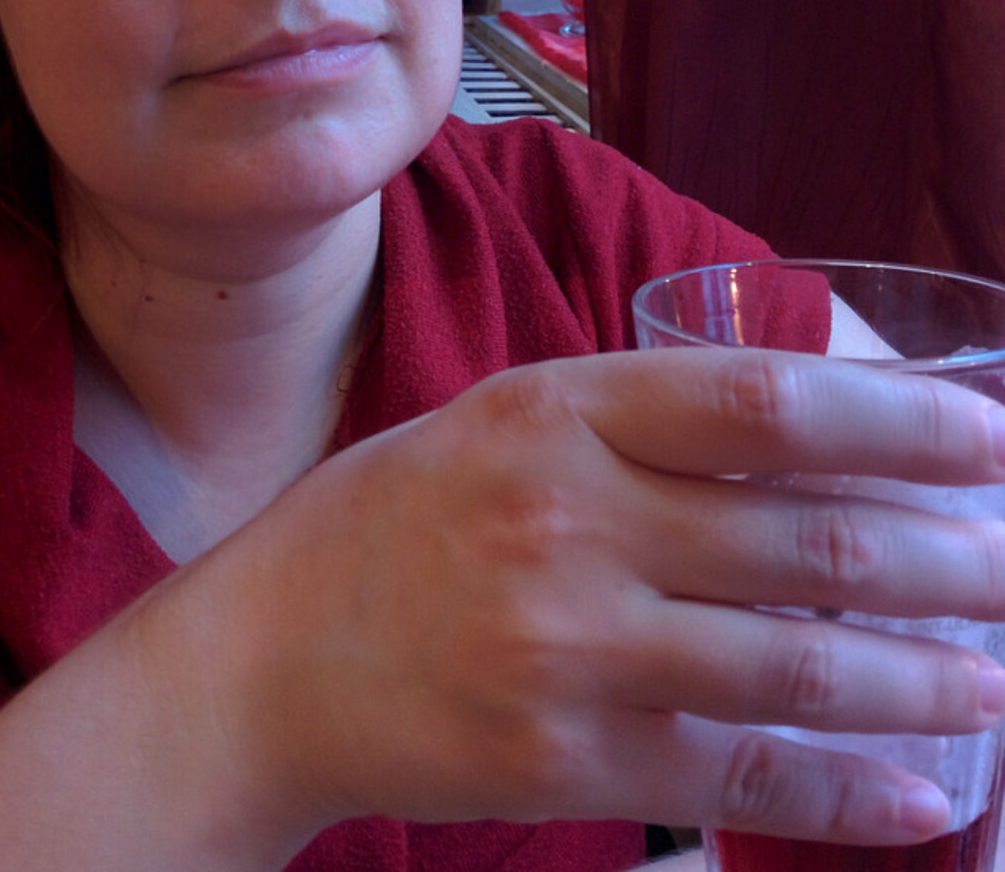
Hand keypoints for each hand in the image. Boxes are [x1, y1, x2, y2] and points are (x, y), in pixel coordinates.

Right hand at [144, 346, 1004, 853]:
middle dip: (943, 556)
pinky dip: (845, 792)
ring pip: (795, 669)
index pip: (764, 402)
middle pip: (805, 540)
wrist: (265, 660)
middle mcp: (571, 521)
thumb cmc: (395, 519)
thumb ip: (641, 420)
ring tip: (994, 675)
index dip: (897, 419)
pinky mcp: (566, 765)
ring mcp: (569, 650)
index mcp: (558, 413)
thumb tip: (811, 435)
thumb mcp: (505, 421)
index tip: (986, 436)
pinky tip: (919, 794)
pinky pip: (741, 781)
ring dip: (922, 677)